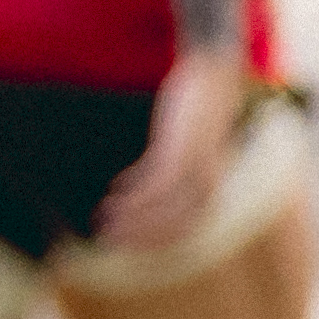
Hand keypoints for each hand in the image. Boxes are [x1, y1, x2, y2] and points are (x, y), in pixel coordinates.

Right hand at [95, 49, 254, 253]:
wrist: (214, 75)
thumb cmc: (199, 112)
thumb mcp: (184, 146)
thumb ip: (167, 168)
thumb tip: (134, 186)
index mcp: (213, 187)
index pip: (184, 230)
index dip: (152, 241)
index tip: (126, 244)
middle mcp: (210, 184)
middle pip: (174, 225)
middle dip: (140, 236)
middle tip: (108, 239)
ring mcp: (198, 168)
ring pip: (163, 207)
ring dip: (133, 216)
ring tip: (104, 216)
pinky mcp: (183, 150)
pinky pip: (156, 181)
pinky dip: (135, 191)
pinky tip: (115, 188)